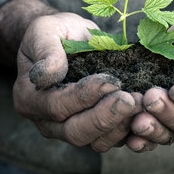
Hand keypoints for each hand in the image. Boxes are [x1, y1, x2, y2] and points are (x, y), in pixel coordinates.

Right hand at [13, 12, 142, 151]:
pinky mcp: (92, 131)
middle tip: (131, 100)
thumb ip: (46, 51)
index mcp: (29, 97)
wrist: (66, 39)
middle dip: (106, 117)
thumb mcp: (45, 31)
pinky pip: (110, 140)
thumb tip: (47, 75)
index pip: (56, 106)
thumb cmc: (54, 33)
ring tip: (142, 104)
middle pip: (75, 132)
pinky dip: (129, 130)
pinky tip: (144, 113)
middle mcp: (46, 121)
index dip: (84, 96)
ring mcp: (69, 129)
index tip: (110, 81)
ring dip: (121, 126)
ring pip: (95, 142)